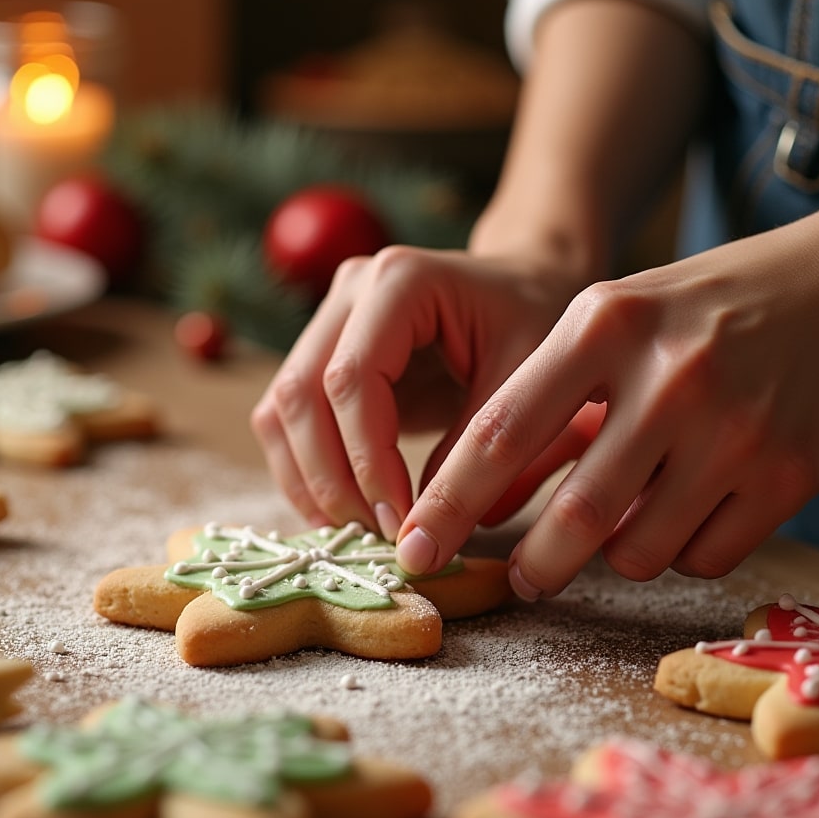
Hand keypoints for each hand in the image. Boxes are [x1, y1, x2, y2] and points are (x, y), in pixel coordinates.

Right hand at [250, 246, 579, 538]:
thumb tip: (423, 530)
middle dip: (333, 478)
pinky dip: (304, 472)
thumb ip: (475, 451)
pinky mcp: (321, 354)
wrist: (530, 288)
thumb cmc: (536, 327)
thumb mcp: (528, 384)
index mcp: (401, 280)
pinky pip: (286, 419)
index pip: (351, 379)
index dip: (367, 459)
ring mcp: (328, 319)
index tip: (402, 522)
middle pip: (301, 393)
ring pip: (282, 409)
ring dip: (309, 480)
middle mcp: (350, 290)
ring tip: (358, 534)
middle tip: (378, 537)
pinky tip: (341, 514)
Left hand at [395, 200, 818, 597]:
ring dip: (621, 554)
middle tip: (520, 579)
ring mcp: (733, 430)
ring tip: (635, 516)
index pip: (501, 430)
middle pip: (570, 515)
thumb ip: (560, 387)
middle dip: (534, 565)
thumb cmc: (721, 303)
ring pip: (638, 550)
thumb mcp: (629, 310)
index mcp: (606, 324)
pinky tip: (699, 508)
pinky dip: (686, 550)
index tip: (416, 549)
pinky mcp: (789, 476)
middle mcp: (667, 377)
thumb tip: (487, 494)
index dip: (448, 503)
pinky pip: (705, 556)